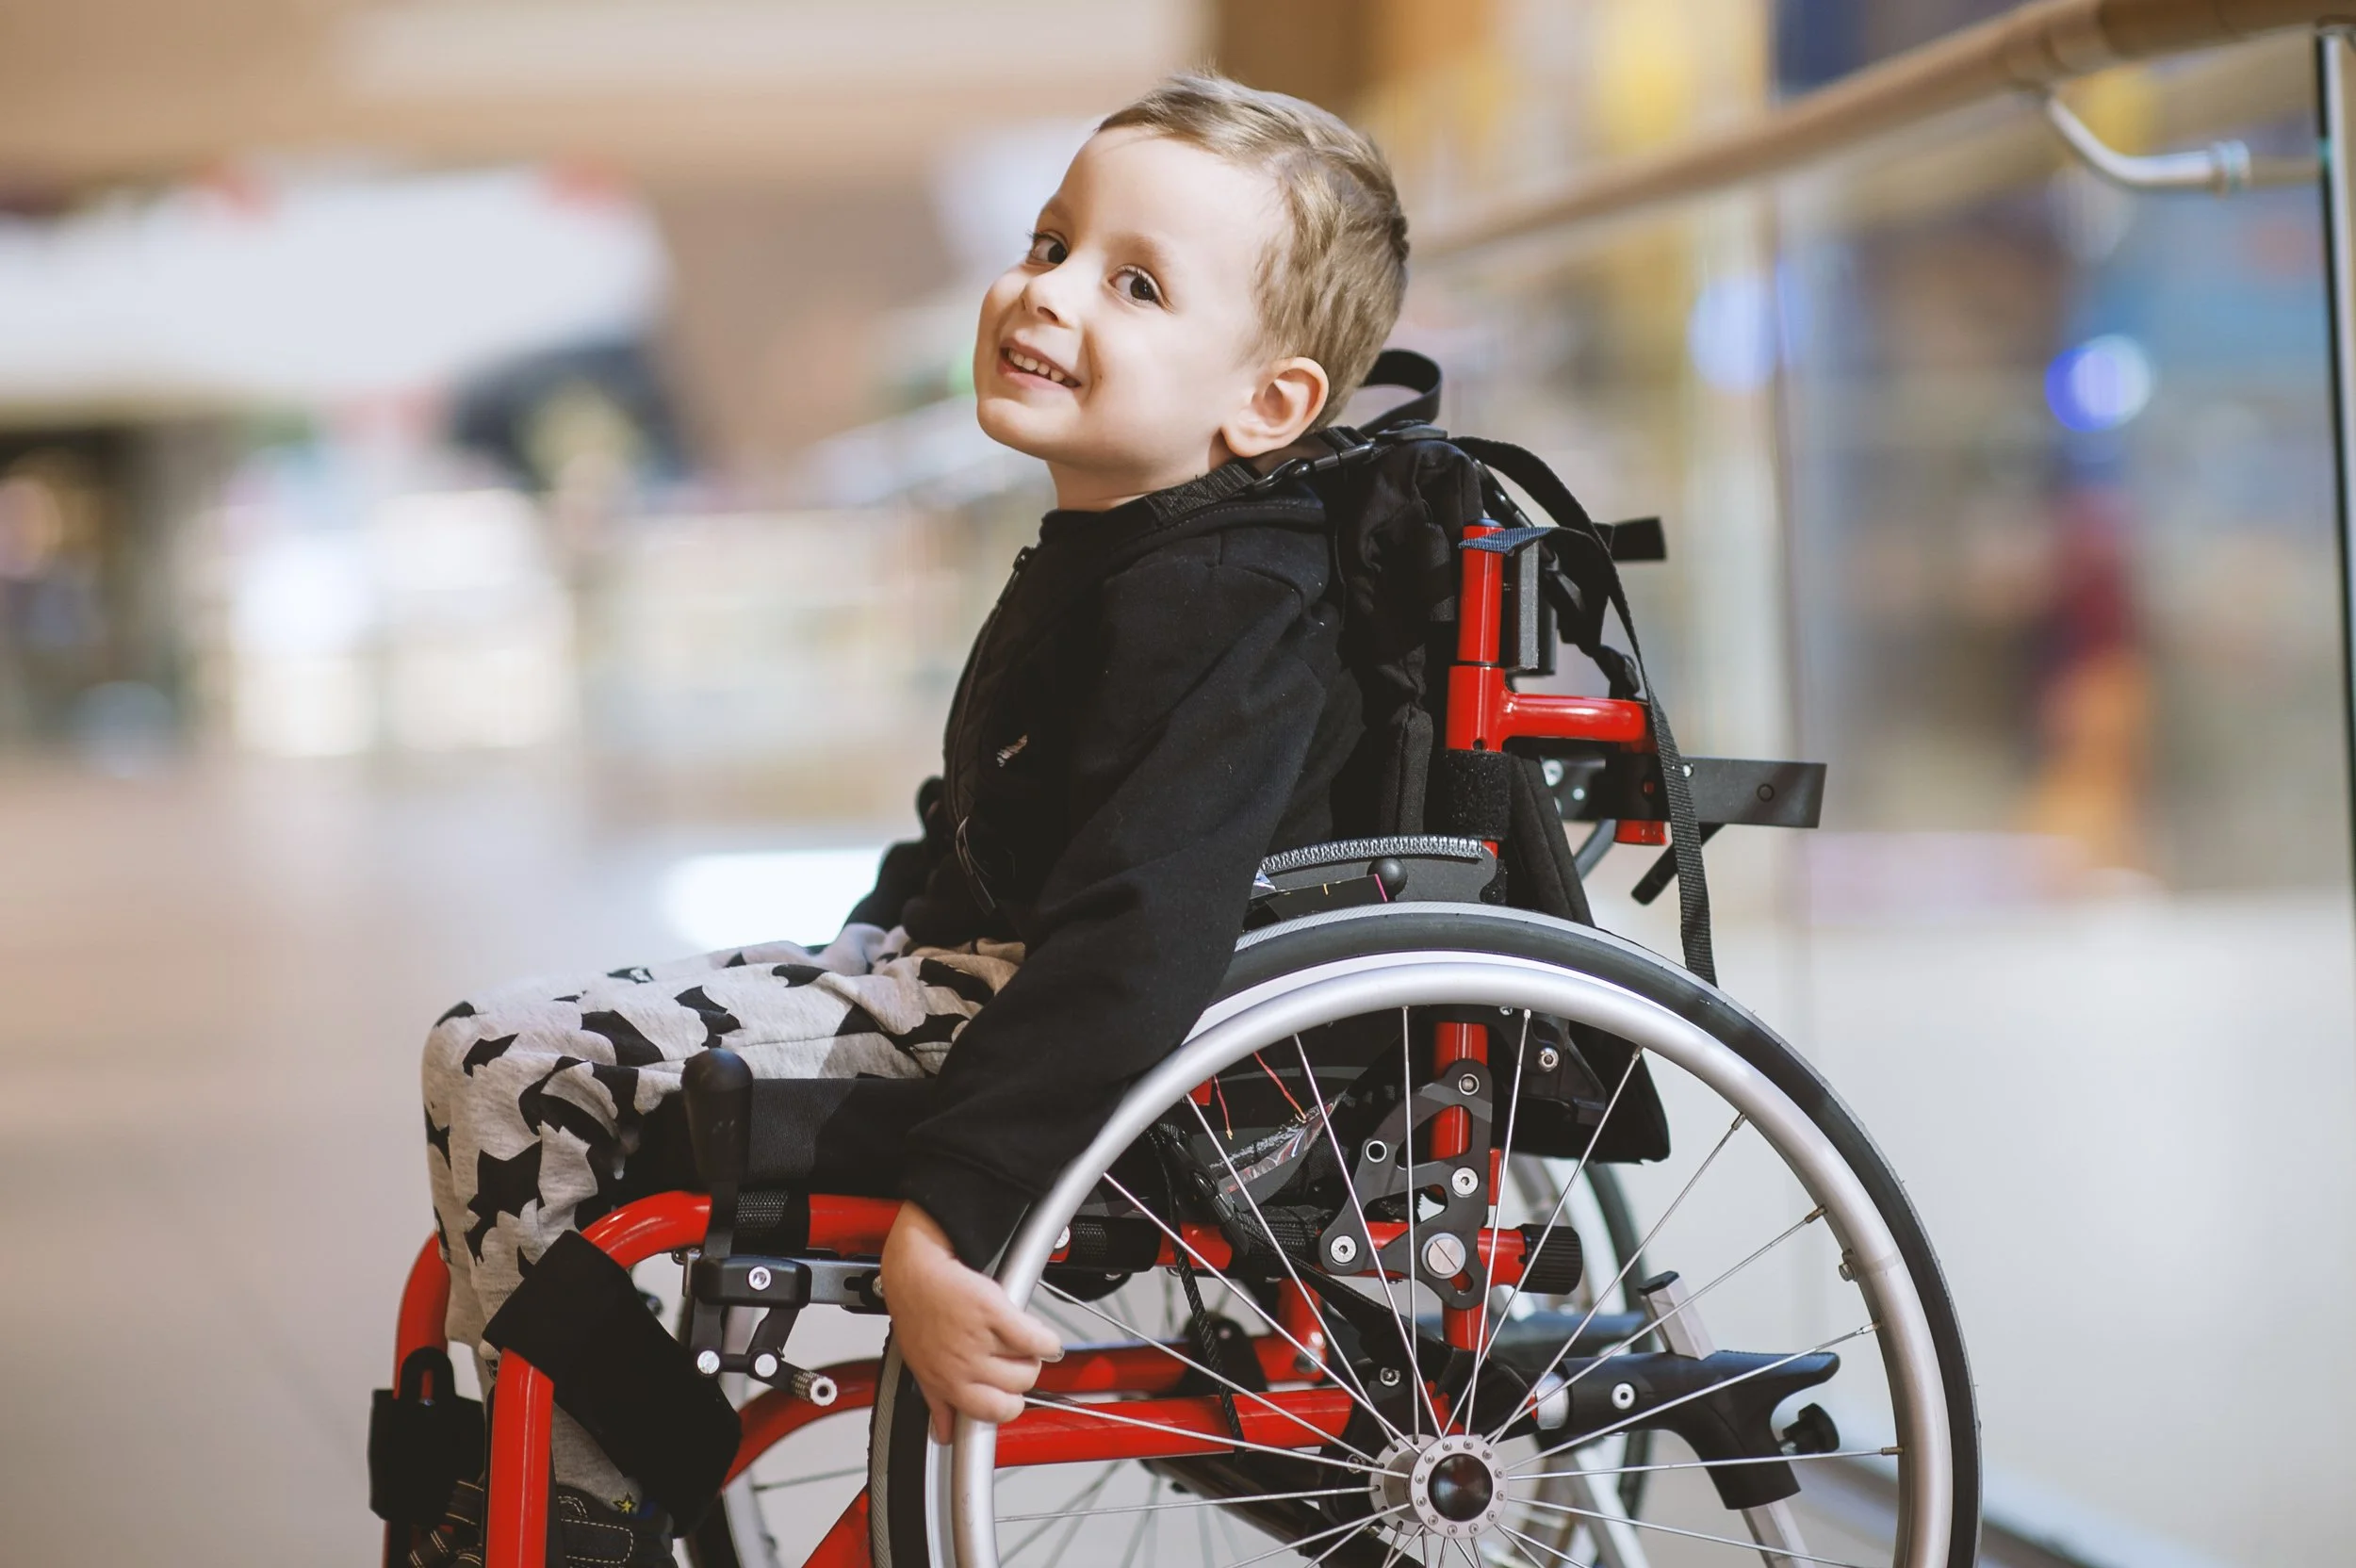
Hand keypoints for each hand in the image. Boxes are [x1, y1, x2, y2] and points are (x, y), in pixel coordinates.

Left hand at [880, 1202, 1062, 1441]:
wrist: (916, 1272)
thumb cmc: (917, 1315)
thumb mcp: (920, 1369)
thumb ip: (937, 1404)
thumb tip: (944, 1434)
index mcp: (948, 1385)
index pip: (995, 1414)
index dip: (1008, 1404)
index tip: (1009, 1393)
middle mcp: (964, 1367)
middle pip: (1019, 1389)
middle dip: (1022, 1376)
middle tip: (1015, 1360)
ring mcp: (980, 1341)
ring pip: (1030, 1365)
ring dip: (1033, 1354)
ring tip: (1021, 1341)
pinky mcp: (995, 1314)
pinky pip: (1037, 1339)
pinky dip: (1046, 1339)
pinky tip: (1040, 1335)